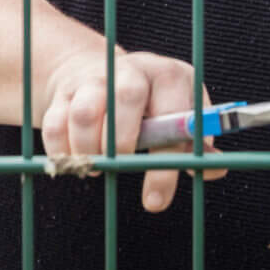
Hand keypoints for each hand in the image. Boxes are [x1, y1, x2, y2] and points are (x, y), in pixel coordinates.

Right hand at [37, 43, 209, 211]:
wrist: (98, 70)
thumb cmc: (149, 103)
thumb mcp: (179, 113)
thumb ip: (195, 142)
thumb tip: (215, 169)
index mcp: (171, 77)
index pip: (175, 116)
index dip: (166, 160)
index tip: (155, 200)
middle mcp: (133, 70)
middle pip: (127, 97)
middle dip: (123, 144)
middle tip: (121, 169)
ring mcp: (95, 78)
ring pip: (85, 113)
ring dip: (89, 150)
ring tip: (98, 165)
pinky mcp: (64, 91)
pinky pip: (55, 125)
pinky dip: (62, 151)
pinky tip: (75, 158)